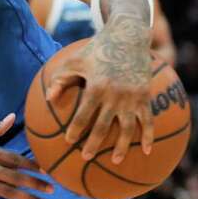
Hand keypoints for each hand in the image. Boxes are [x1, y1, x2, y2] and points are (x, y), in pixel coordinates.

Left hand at [46, 33, 153, 163]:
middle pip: (103, 126)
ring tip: (114, 161)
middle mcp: (115, 94)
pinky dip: (148, 136)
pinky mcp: (145, 97)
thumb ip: (61, 79)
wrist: (128, 37)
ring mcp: (132, 97)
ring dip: (121, 146)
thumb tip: (49, 99)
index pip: (83, 114)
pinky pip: (148, 121)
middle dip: (93, 143)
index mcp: (96, 86)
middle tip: (85, 157)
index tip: (68, 141)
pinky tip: (146, 151)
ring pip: (127, 128)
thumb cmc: (96, 50)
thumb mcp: (74, 60)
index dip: (75, 129)